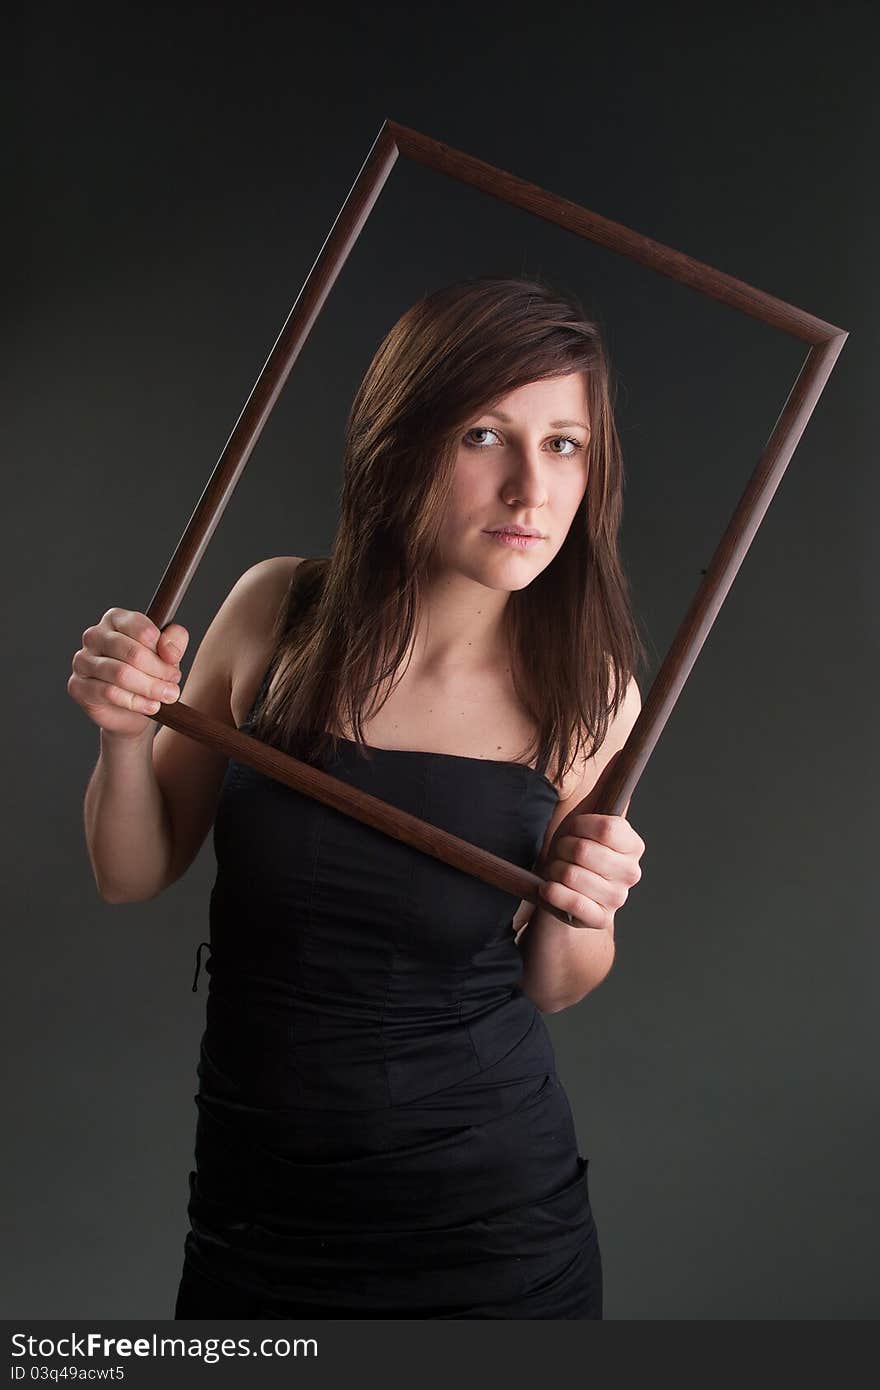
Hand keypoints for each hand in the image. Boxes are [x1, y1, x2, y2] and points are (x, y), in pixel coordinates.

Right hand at [68, 607, 189, 740]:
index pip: (140, 626)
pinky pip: (109, 693)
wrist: (132, 708)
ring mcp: (82, 660)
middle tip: (174, 684)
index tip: (173, 662)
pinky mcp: (77, 685)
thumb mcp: (169, 653)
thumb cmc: (148, 672)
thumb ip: (175, 641)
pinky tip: (150, 706)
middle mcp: (94, 635)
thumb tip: (168, 650)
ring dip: (149, 688)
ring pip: (120, 673)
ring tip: (166, 696)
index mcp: (116, 619)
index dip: (161, 647)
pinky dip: (135, 702)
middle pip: (132, 652)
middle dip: (158, 671)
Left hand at [536, 751, 645, 929]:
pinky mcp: (599, 920)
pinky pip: (570, 903)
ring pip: (572, 876)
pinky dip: (553, 894)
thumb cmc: (576, 849)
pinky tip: (552, 890)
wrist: (565, 892)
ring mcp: (617, 899)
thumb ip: (606, 786)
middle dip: (561, 850)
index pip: (607, 828)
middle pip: (584, 851)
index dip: (581, 826)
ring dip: (554, 872)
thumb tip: (620, 752)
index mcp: (632, 845)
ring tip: (558, 873)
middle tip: (562, 854)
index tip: (574, 829)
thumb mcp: (587, 816)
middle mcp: (631, 873)